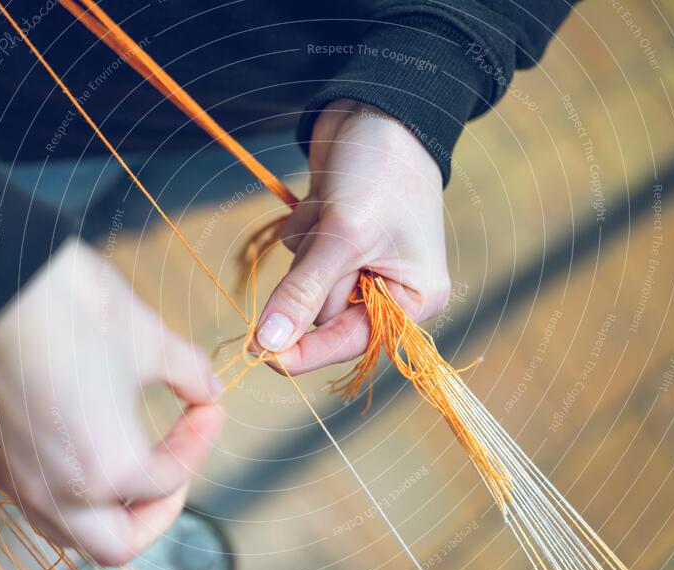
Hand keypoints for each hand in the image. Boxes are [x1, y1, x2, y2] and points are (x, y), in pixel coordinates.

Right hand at [0, 238, 222, 565]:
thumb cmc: (69, 305)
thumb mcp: (150, 338)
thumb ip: (191, 375)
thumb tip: (209, 388)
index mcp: (105, 467)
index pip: (171, 477)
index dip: (201, 439)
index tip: (209, 408)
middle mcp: (53, 488)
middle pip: (117, 543)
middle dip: (158, 513)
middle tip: (175, 472)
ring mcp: (10, 476)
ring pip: (65, 530)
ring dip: (108, 511)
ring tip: (131, 468)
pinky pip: (30, 496)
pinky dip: (66, 487)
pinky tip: (79, 443)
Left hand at [255, 100, 449, 373]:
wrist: (377, 110)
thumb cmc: (380, 171)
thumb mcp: (343, 235)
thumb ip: (304, 293)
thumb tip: (268, 344)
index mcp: (412, 300)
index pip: (350, 343)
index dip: (306, 351)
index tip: (261, 356)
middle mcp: (388, 292)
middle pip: (321, 316)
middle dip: (311, 276)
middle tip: (331, 233)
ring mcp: (360, 268)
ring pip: (304, 287)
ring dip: (306, 248)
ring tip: (334, 208)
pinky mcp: (334, 245)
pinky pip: (299, 258)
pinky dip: (303, 230)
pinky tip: (325, 200)